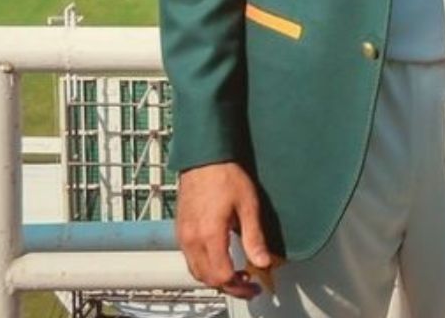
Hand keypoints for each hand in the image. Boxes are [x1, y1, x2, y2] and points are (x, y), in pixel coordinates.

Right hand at [175, 161, 279, 297]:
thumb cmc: (225, 176)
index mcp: (210, 235)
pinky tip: (220, 259)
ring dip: (215, 278)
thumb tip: (263, 261)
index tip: (253, 285)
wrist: (203, 158)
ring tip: (237, 274)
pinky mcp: (180, 230)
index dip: (238, 286)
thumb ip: (254, 237)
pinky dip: (205, 266)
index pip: (221, 276)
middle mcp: (192, 239)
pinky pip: (189, 259)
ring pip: (196, 271)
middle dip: (228, 286)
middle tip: (248, 284)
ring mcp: (183, 236)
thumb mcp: (248, 206)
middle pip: (207, 278)